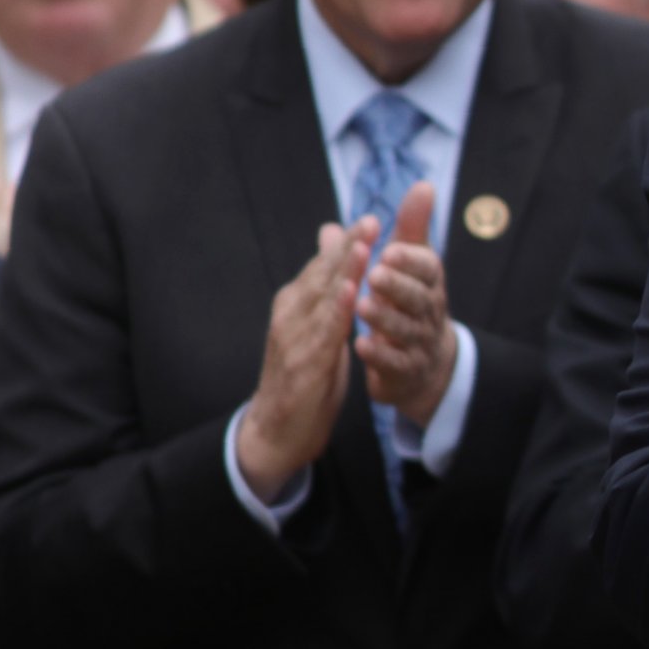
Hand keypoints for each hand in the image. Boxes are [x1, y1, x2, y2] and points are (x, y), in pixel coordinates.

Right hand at [237, 220, 373, 501]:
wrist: (276, 428)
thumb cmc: (301, 371)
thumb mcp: (315, 326)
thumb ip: (324, 288)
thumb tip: (331, 247)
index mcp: (295, 303)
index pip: (324, 266)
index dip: (347, 242)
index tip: (372, 219)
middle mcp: (290, 314)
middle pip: (322, 275)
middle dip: (348, 248)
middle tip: (372, 221)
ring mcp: (293, 338)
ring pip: (322, 299)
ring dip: (343, 272)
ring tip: (364, 247)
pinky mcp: (302, 364)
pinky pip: (323, 333)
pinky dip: (337, 311)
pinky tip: (352, 294)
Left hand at [355, 181, 458, 427]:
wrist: (425, 363)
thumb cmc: (412, 302)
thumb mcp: (414, 264)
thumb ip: (413, 227)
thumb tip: (423, 185)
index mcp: (429, 284)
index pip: (428, 268)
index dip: (411, 260)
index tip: (389, 249)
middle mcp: (429, 312)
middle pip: (419, 298)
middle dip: (398, 285)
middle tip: (375, 272)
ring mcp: (419, 343)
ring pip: (406, 330)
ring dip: (385, 318)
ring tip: (362, 305)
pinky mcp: (406, 370)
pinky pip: (396, 363)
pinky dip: (379, 356)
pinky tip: (361, 346)